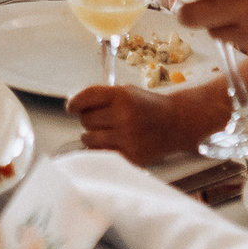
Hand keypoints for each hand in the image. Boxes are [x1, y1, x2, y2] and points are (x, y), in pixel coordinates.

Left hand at [66, 81, 212, 164]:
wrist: (177, 123)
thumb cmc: (148, 106)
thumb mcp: (127, 92)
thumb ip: (101, 97)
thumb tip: (73, 105)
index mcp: (122, 96)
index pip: (86, 97)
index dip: (74, 103)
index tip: (71, 108)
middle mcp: (125, 116)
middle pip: (86, 120)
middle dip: (90, 119)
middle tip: (104, 119)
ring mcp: (129, 138)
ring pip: (89, 139)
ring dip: (93, 136)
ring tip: (108, 132)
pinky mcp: (132, 156)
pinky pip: (102, 154)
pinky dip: (102, 150)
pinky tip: (113, 143)